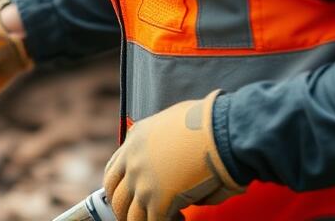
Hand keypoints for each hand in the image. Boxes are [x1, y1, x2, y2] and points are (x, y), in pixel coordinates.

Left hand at [104, 90, 242, 220]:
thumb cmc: (208, 123)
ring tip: (161, 219)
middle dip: (126, 208)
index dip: (121, 187)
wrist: (220, 130)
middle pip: (115, 195)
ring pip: (129, 214)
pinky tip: (181, 219)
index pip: (114, 171)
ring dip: (141, 220)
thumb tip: (175, 168)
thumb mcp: (172, 123)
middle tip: (141, 213)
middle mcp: (133, 162)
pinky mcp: (158, 201)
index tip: (131, 194)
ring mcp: (142, 183)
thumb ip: (165, 146)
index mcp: (135, 140)